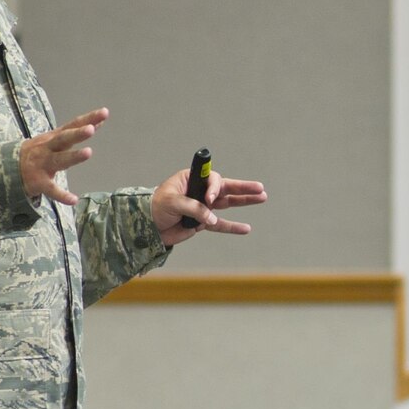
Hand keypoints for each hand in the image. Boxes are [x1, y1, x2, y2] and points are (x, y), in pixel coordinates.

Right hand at [19, 108, 108, 206]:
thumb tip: (95, 124)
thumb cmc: (39, 151)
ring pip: (59, 160)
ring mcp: (43, 164)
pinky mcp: (39, 182)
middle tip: (90, 129)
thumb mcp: (54, 139)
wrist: (9, 167)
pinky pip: (52, 189)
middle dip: (77, 134)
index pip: (73, 125)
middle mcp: (49, 148)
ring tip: (88, 152)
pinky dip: (62, 195)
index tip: (104, 112)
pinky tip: (73, 199)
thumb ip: (74, 133)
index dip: (88, 118)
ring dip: (73, 156)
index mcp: (54, 137)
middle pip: (64, 139)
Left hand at [152, 168, 268, 245]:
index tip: (210, 199)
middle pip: (225, 188)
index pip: (210, 179)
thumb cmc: (155, 207)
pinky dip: (233, 227)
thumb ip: (193, 208)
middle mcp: (199, 191)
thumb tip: (211, 219)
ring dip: (244, 201)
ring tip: (262, 198)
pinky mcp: (202, 223)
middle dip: (243, 188)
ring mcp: (203, 207)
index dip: (214, 188)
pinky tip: (246, 229)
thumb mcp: (172, 203)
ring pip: (227, 203)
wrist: (147, 227)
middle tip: (260, 188)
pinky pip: (220, 224)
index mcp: (191, 179)